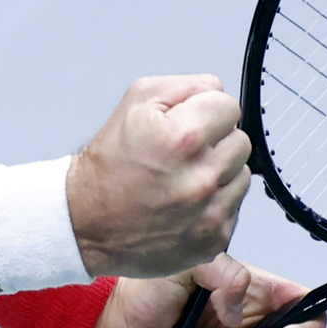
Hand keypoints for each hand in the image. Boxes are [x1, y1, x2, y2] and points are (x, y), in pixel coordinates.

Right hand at [64, 74, 251, 277]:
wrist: (86, 223)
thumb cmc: (108, 165)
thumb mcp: (136, 102)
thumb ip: (186, 86)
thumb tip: (218, 90)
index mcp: (183, 139)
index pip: (230, 107)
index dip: (208, 111)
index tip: (190, 123)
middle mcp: (201, 179)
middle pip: (241, 141)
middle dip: (216, 141)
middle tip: (183, 153)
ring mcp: (209, 214)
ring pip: (241, 175)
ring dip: (219, 173)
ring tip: (184, 178)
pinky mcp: (213, 241)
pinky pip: (234, 208)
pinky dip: (215, 203)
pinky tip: (186, 203)